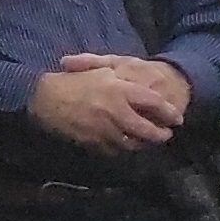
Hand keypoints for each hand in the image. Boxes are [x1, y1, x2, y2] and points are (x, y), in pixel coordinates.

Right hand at [31, 59, 182, 153]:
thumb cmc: (71, 81)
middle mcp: (117, 112)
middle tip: (165, 134)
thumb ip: (122, 76)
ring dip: (142, 144)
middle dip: (160, 135)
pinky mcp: (94, 142)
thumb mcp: (99, 70)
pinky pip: (114, 150)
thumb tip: (141, 82)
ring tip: (146, 141)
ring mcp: (105, 129)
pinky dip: (122, 149)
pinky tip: (123, 144)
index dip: (169, 112)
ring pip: (133, 143)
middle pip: (148, 130)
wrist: (43, 98)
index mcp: (120, 91)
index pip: (155, 103)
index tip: (176, 118)